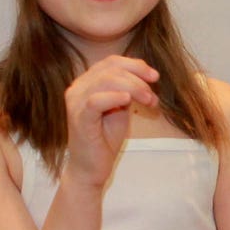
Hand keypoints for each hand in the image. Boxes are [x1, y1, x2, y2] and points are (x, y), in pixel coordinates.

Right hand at [64, 56, 158, 187]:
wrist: (91, 168)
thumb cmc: (104, 139)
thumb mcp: (120, 108)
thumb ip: (128, 90)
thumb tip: (146, 76)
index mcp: (87, 82)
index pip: (111, 62)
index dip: (135, 65)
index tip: (154, 76)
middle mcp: (77, 88)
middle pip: (110, 68)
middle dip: (137, 78)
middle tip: (152, 96)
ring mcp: (75, 102)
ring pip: (106, 80)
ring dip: (133, 88)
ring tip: (147, 101)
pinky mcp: (78, 118)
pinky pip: (95, 100)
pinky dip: (114, 97)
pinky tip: (127, 101)